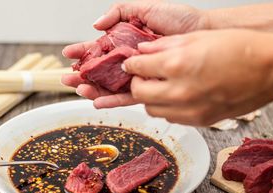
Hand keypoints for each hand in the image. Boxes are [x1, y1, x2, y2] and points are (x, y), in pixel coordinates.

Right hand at [61, 0, 207, 107]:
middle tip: (68, 78)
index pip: (99, 48)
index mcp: (126, 41)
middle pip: (101, 70)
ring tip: (79, 90)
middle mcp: (130, 59)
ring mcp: (138, 73)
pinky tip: (99, 102)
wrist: (204, 34)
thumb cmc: (179, 20)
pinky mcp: (149, 85)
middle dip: (83, 74)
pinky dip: (112, 100)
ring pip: (110, 85)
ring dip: (93, 89)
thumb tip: (96, 25)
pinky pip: (128, 95)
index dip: (83, 51)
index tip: (68, 54)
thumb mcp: (145, 8)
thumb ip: (119, 11)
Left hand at [124, 30, 272, 125]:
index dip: (131, 65)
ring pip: (152, 110)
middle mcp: (180, 91)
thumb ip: (165, 45)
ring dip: (150, 98)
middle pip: (139, 93)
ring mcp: (189, 110)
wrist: (269, 70)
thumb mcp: (197, 37)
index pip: (138, 68)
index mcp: (177, 65)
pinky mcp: (199, 121)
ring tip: (159, 86)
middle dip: (135, 83)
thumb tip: (144, 50)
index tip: (130, 65)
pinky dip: (166, 108)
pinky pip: (170, 118)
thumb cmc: (239, 49)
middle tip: (142, 77)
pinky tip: (175, 96)